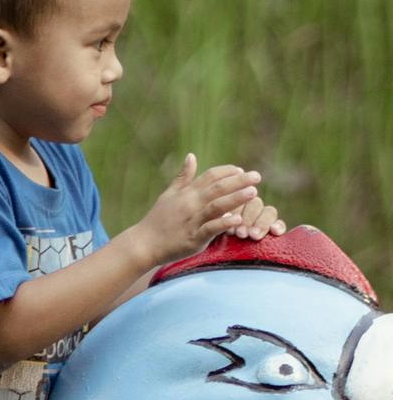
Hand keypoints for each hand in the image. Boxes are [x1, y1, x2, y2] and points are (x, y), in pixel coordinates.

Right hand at [136, 156, 270, 265]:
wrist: (142, 244)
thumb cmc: (156, 220)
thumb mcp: (169, 195)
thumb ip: (183, 177)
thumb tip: (191, 155)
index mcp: (187, 193)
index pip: (211, 176)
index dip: (227, 171)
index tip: (242, 171)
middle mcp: (190, 204)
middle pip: (218, 187)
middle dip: (239, 181)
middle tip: (257, 176)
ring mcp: (191, 221)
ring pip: (216, 206)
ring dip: (236, 198)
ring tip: (254, 192)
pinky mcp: (192, 238)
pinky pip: (210, 229)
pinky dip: (223, 223)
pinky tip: (237, 219)